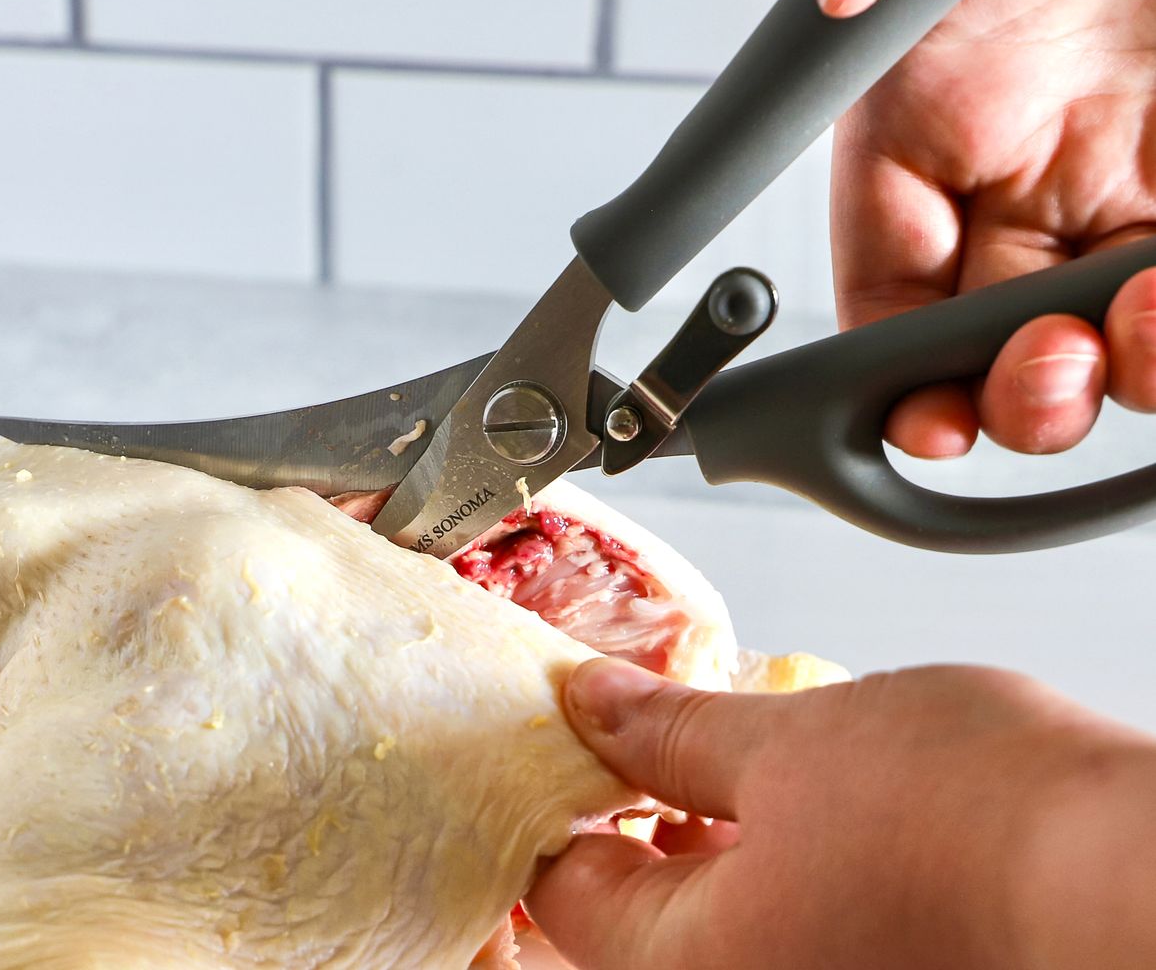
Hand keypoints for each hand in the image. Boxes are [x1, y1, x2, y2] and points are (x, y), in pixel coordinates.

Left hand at [526, 659, 1155, 969]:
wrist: (1130, 877)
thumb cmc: (977, 825)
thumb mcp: (786, 743)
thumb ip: (670, 731)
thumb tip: (590, 705)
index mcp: (694, 965)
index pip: (561, 893)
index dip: (551, 796)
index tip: (564, 730)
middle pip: (632, 911)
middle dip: (627, 808)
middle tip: (639, 726)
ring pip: (710, 915)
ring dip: (697, 828)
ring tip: (722, 747)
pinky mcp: (871, 968)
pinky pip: (779, 923)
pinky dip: (765, 855)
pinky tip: (793, 794)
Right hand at [825, 0, 1155, 456]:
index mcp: (922, 131)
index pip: (886, 293)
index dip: (895, 376)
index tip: (927, 416)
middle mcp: (1018, 173)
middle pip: (997, 338)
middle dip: (1022, 389)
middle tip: (1054, 364)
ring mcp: (1125, 177)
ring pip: (1111, 333)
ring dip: (1130, 366)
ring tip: (1152, 324)